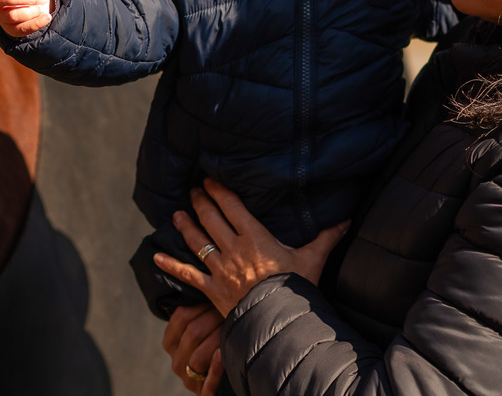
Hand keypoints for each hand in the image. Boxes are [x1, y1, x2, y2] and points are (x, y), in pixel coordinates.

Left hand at [154, 179, 349, 316]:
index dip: (218, 190)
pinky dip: (170, 265)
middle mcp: (234, 249)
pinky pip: (187, 275)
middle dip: (200, 202)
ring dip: (185, 225)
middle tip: (191, 190)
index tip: (208, 179)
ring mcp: (220, 269)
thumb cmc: (297, 289)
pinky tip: (155, 256)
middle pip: (211, 219)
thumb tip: (345, 219)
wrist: (280, 322)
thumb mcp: (313, 260)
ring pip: (197, 241)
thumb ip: (326, 237)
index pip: (232, 206)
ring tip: (176, 214)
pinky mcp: (212, 290)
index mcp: (255, 237)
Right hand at [162, 304, 223, 394]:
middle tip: (231, 310)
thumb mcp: (203, 328)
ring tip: (232, 328)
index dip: (201, 304)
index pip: (182, 316)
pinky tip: (224, 356)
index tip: (218, 296)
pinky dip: (217, 368)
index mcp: (171, 340)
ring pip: (199, 355)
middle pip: (193, 332)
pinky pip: (208, 381)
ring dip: (218, 340)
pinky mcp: (201, 392)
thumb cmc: (214, 344)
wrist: (221, 380)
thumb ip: (199, 310)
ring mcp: (187, 377)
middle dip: (214, 319)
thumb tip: (206, 275)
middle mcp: (176, 359)